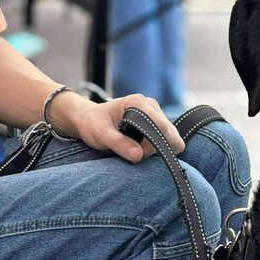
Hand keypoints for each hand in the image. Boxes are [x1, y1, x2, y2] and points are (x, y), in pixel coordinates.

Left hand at [49, 92, 184, 162]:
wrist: (88, 118)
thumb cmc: (93, 124)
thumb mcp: (101, 134)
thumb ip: (119, 144)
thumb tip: (139, 155)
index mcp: (140, 104)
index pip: (164, 128)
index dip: (156, 146)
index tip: (139, 154)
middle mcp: (151, 105)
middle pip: (171, 135)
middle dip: (158, 148)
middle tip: (137, 152)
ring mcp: (155, 113)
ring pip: (171, 138)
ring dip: (157, 149)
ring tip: (136, 148)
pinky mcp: (156, 122)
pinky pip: (167, 139)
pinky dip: (157, 147)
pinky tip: (140, 146)